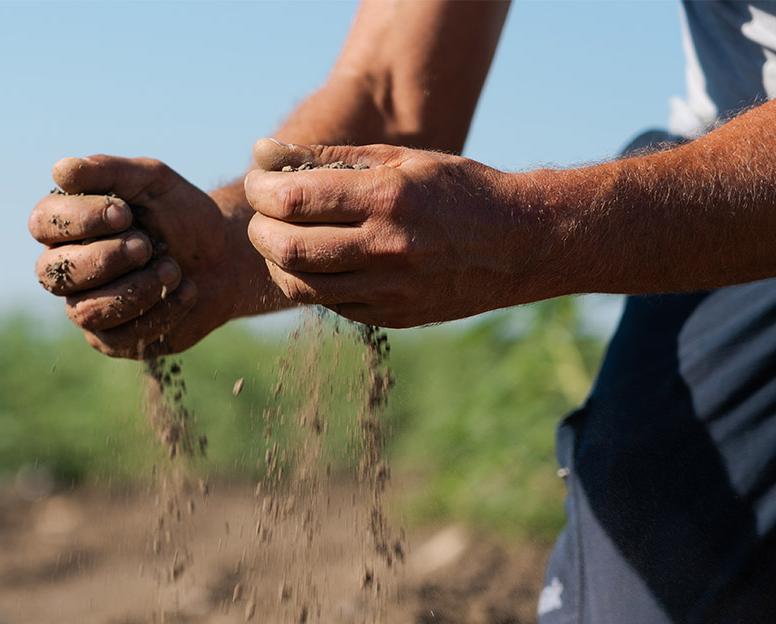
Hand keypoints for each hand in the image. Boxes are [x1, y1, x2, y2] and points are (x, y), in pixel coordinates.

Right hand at [29, 155, 241, 357]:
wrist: (224, 255)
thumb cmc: (180, 215)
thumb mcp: (152, 181)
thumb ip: (109, 172)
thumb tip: (61, 171)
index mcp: (66, 226)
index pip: (43, 224)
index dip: (80, 220)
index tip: (125, 212)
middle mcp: (68, 270)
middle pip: (55, 273)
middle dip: (104, 259)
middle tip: (146, 245)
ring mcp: (89, 308)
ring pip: (86, 312)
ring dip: (134, 289)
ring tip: (172, 268)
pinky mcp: (118, 340)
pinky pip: (124, 337)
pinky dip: (160, 313)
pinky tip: (187, 290)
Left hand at [245, 138, 537, 326]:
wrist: (516, 244)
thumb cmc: (455, 190)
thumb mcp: (399, 158)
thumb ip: (327, 157)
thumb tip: (262, 153)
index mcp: (388, 198)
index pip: (294, 200)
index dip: (261, 191)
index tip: (259, 183)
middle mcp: (387, 248)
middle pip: (288, 249)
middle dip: (260, 230)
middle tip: (262, 215)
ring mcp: (390, 290)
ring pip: (301, 287)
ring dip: (277, 263)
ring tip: (281, 240)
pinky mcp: (391, 317)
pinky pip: (329, 305)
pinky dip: (308, 283)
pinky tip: (316, 262)